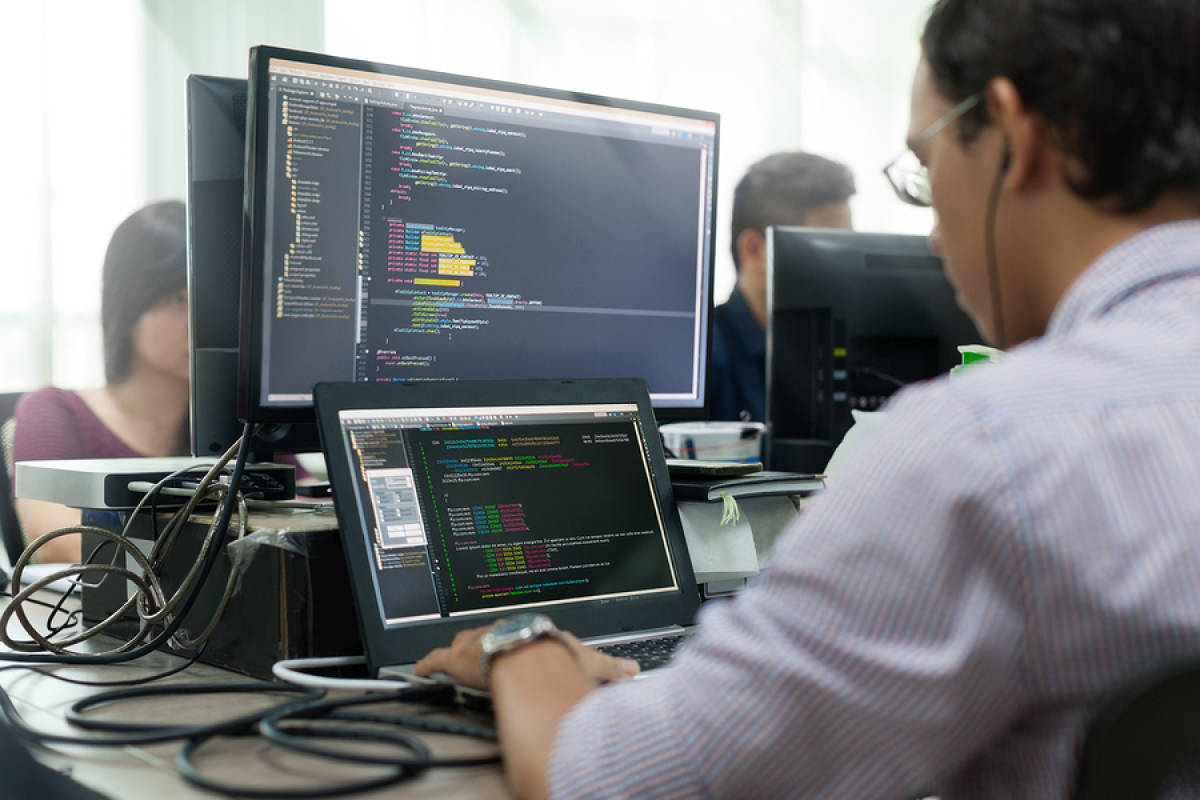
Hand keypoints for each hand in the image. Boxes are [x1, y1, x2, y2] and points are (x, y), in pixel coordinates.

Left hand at [414, 625, 639, 689]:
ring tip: (454, 660)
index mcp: (528, 631)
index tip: (516, 645)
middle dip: (486, 641)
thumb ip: (610, 667)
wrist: (525, 656)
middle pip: (489, 633)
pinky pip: (436, 660)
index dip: (518, 639)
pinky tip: (419, 670)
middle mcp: (501, 631)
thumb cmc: (551, 655)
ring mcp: (477, 643)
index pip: (521, 632)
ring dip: (460, 651)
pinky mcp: (456, 658)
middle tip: (482, 653)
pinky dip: (427, 665)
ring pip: (464, 643)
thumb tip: (634, 671)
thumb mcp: (587, 661)